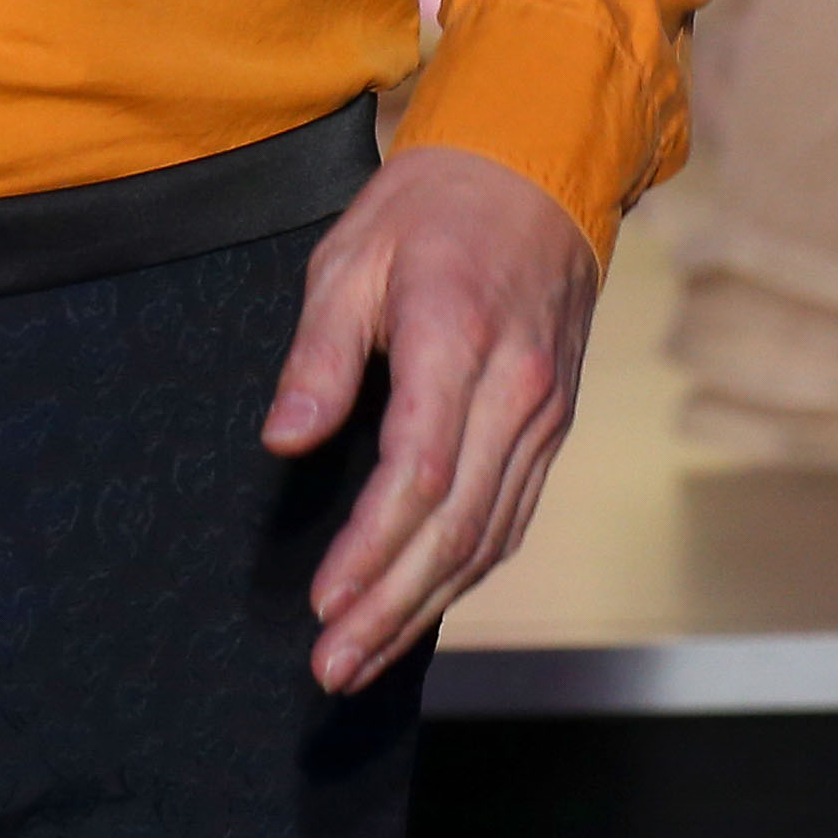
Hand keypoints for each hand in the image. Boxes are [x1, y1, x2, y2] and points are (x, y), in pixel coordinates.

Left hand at [266, 144, 599, 695]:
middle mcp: (514, 391)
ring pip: (489, 535)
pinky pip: (511, 515)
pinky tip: (423, 606)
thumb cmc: (429, 209)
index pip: (417, 473)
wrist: (534, 172)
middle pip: (455, 526)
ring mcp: (543, 414)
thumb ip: (319, 355)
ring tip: (364, 657)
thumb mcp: (348, 257)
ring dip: (426, 607)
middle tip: (333, 665)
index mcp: (456, 341)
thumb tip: (285, 437)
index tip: (324, 601)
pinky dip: (466, 572)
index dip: (370, 548)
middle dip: (391, 606)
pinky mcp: (552, 426)